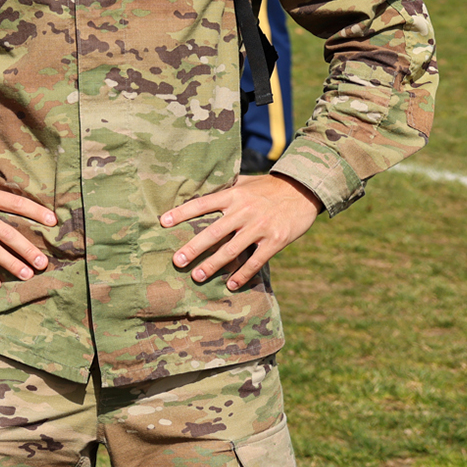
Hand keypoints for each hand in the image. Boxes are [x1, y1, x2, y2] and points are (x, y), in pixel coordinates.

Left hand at [160, 173, 321, 290]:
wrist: (303, 190)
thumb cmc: (268, 186)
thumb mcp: (245, 182)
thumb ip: (225, 189)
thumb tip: (199, 189)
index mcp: (234, 195)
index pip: (202, 204)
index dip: (182, 212)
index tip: (163, 222)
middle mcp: (244, 211)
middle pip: (214, 232)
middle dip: (193, 247)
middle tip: (176, 261)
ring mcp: (260, 226)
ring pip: (232, 249)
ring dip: (213, 265)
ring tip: (196, 276)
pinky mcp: (276, 240)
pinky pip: (256, 261)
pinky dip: (243, 274)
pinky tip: (231, 285)